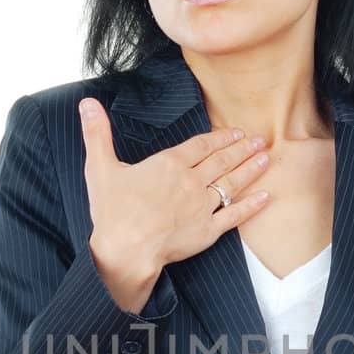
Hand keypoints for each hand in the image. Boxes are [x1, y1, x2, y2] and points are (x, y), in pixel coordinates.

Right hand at [78, 98, 271, 274]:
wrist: (125, 250)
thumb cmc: (112, 211)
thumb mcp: (99, 167)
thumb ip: (97, 133)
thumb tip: (87, 103)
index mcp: (168, 164)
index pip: (201, 146)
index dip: (220, 137)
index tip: (235, 132)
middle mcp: (190, 182)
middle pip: (222, 161)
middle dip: (242, 149)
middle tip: (260, 139)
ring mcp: (202, 206)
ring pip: (232, 183)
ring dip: (251, 169)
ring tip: (266, 157)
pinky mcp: (207, 231)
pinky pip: (235, 215)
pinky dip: (252, 205)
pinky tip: (266, 196)